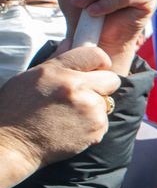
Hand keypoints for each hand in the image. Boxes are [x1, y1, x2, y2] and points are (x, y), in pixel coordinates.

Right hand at [0, 44, 121, 185]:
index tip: (94, 70)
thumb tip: (70, 42)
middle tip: (84, 95)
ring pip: (107, 102)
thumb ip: (55, 62)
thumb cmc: (15, 111)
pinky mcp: (96, 127)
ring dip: (93, 108)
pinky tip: (71, 128)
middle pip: (111, 79)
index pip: (96, 54)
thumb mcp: (28, 78)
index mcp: (57, 71)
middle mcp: (75, 86)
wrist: (12, 145)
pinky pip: (104, 121)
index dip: (98, 63)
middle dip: (101, 86)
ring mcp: (88, 108)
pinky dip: (92, 126)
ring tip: (70, 116)